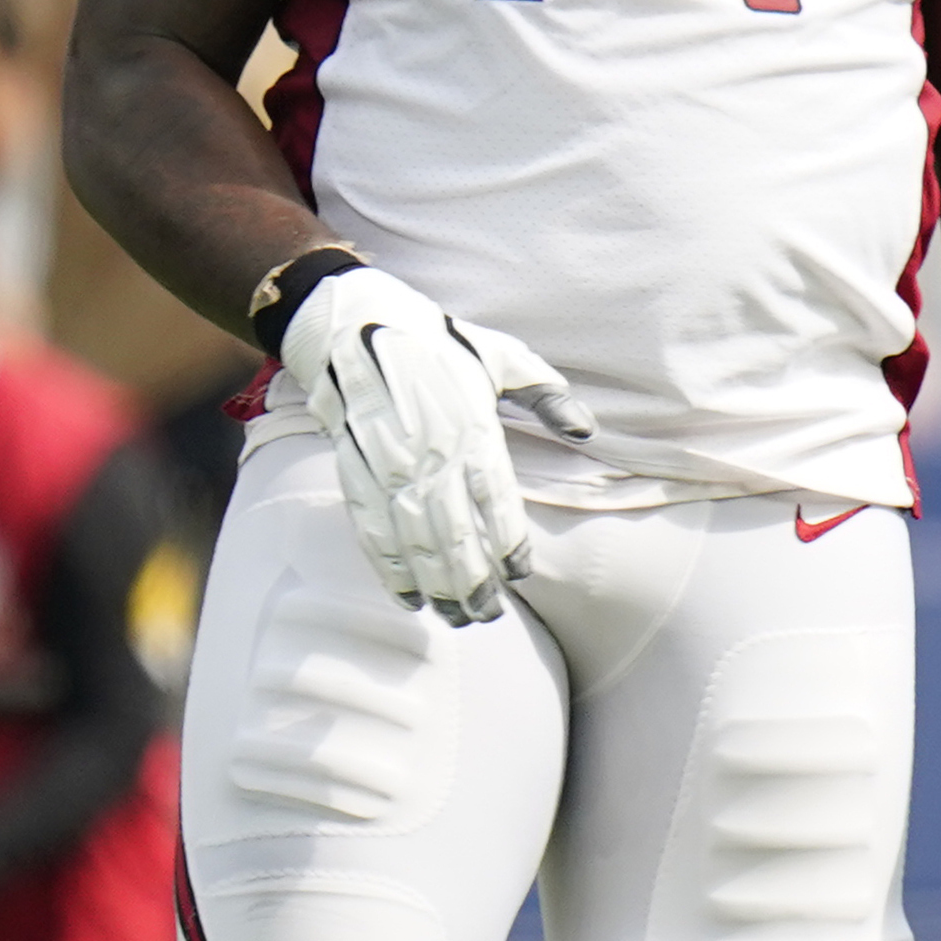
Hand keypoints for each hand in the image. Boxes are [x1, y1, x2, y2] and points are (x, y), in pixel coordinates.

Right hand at [279, 267, 592, 625]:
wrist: (357, 322)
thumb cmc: (441, 343)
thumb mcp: (505, 357)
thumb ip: (548, 396)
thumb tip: (587, 430)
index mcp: (472, 427)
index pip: (494, 499)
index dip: (507, 542)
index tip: (520, 576)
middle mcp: (430, 452)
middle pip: (454, 531)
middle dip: (472, 580)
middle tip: (487, 616)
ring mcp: (388, 464)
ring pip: (414, 539)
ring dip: (435, 583)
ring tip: (455, 617)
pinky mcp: (353, 469)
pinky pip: (371, 528)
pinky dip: (388, 567)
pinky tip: (406, 596)